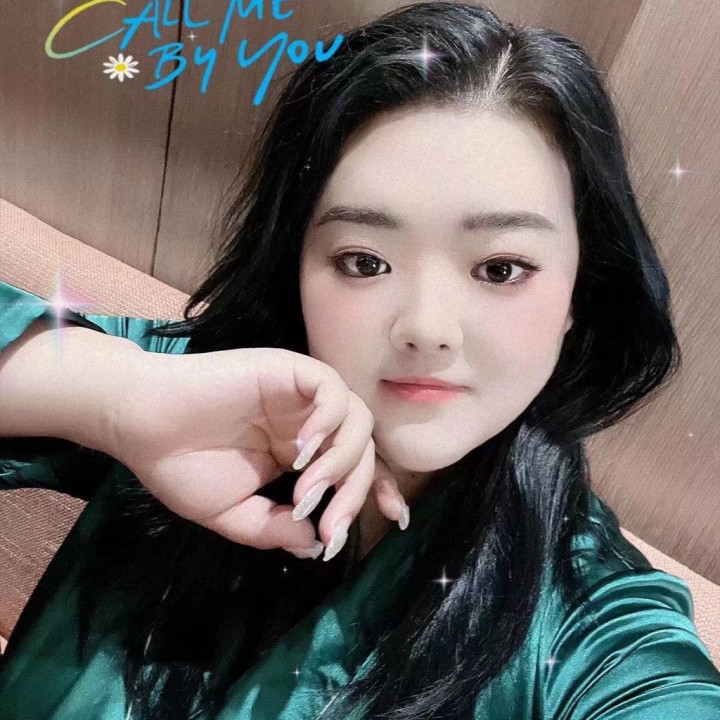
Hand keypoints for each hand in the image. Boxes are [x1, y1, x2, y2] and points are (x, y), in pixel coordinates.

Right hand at [104, 347, 407, 559]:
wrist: (140, 423)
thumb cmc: (179, 465)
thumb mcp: (232, 513)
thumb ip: (275, 529)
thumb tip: (316, 545)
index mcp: (298, 454)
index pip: (355, 468)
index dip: (379, 491)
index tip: (395, 520)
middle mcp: (307, 423)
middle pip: (362, 451)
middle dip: (355, 494)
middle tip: (332, 527)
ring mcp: (299, 395)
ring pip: (356, 420)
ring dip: (341, 462)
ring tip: (305, 491)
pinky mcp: (288, 369)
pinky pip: (331, 389)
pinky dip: (327, 421)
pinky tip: (299, 450)